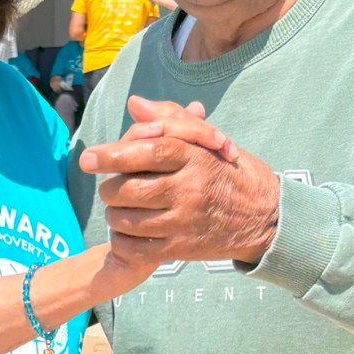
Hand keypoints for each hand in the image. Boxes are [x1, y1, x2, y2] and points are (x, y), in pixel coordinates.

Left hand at [79, 96, 278, 264]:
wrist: (265, 217)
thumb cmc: (229, 171)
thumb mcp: (208, 141)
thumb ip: (169, 121)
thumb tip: (135, 105)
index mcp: (195, 157)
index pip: (149, 151)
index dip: (114, 154)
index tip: (88, 158)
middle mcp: (189, 190)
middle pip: (129, 189)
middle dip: (109, 187)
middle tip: (110, 185)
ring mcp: (184, 221)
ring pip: (127, 219)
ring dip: (114, 213)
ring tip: (120, 207)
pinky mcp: (180, 249)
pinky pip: (135, 248)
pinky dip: (122, 239)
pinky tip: (127, 230)